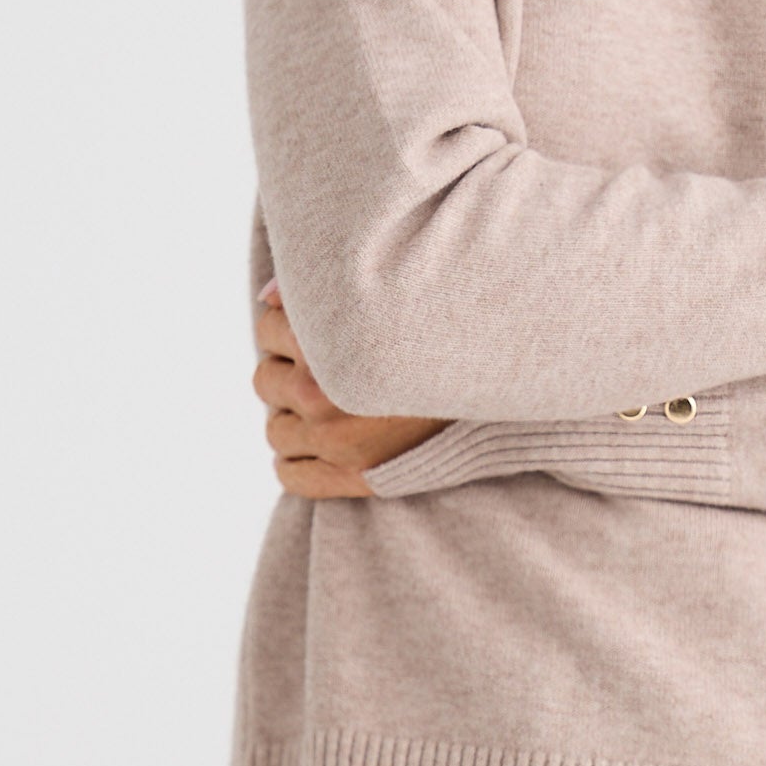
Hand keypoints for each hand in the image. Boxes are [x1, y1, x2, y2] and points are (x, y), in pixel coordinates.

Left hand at [252, 279, 452, 495]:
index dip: (290, 326)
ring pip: (274, 429)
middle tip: (326, 367)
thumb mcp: (385, 296)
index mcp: (327, 343)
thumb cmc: (442, 329)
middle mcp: (322, 396)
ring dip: (293, 416)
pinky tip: (320, 444)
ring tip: (329, 404)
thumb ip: (321, 288)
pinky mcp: (353, 478)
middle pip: (265, 380)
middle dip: (289, 371)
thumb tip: (266, 298)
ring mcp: (335, 442)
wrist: (500, 382)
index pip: (267, 330)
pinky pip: (290, 475)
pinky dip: (298, 460)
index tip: (317, 330)